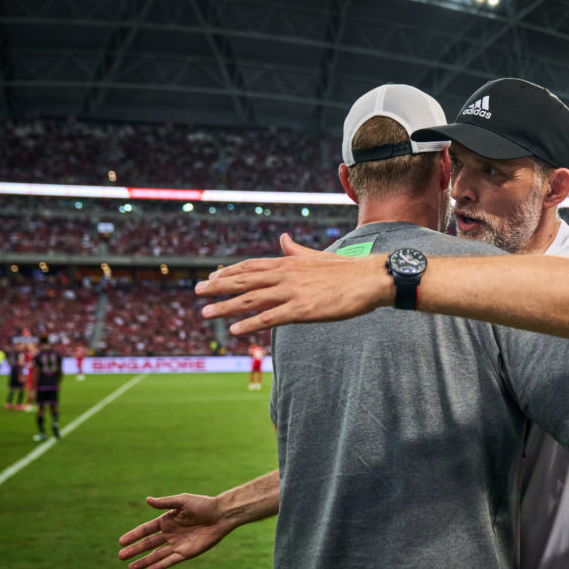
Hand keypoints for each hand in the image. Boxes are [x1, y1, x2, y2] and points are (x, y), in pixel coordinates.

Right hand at [118, 493, 231, 568]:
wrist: (222, 515)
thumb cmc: (203, 505)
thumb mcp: (183, 501)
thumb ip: (165, 503)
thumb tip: (147, 499)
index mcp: (167, 520)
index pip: (146, 529)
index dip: (134, 535)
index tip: (121, 541)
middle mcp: (170, 533)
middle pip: (149, 544)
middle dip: (135, 550)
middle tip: (120, 556)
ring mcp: (178, 544)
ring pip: (156, 554)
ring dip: (144, 561)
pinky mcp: (187, 553)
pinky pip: (170, 561)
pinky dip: (160, 566)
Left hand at [194, 233, 393, 334]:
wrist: (370, 279)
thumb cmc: (348, 270)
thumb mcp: (317, 256)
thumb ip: (296, 250)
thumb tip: (282, 238)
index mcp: (290, 263)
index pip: (252, 266)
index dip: (229, 272)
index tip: (212, 277)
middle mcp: (286, 275)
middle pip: (244, 280)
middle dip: (218, 286)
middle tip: (197, 291)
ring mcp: (292, 292)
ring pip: (251, 299)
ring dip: (225, 307)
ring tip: (205, 313)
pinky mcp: (302, 310)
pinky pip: (270, 318)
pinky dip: (250, 324)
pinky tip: (234, 330)